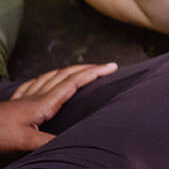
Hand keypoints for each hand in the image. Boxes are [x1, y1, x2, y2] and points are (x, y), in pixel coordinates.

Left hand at [0, 62, 116, 152]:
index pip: (74, 82)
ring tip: (79, 70)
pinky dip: (45, 79)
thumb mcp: (24, 141)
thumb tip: (73, 145)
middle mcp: (36, 96)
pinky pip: (33, 84)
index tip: (112, 66)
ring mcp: (23, 98)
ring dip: (68, 71)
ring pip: (50, 77)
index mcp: (43, 103)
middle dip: (86, 68)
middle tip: (104, 66)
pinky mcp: (14, 103)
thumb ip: (48, 142)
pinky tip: (43, 81)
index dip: (94, 73)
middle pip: (65, 75)